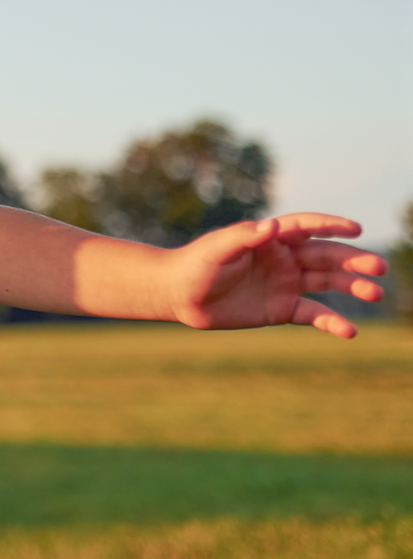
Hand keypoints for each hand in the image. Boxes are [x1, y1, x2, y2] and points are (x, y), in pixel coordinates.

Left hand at [167, 214, 385, 338]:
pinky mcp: (282, 309)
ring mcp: (285, 284)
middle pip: (326, 256)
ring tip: (375, 293)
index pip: (306, 228)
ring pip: (327, 283)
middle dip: (353, 261)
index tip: (355, 228)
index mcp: (269, 239)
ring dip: (352, 287)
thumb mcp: (216, 249)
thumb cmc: (194, 265)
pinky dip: (332, 322)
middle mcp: (283, 259)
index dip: (330, 226)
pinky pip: (313, 314)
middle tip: (378, 267)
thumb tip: (271, 226)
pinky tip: (349, 332)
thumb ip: (243, 237)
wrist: (179, 296)